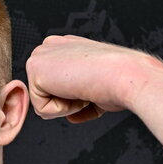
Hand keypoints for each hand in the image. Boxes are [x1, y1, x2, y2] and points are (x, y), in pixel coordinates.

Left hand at [25, 35, 162, 123]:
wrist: (127, 76)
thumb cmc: (120, 80)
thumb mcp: (97, 90)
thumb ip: (80, 99)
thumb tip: (71, 116)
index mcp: (65, 47)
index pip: (55, 86)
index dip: (76, 97)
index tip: (93, 84)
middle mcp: (51, 47)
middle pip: (45, 95)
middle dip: (67, 102)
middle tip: (88, 87)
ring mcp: (41, 55)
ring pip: (42, 103)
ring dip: (66, 106)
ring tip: (83, 88)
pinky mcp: (35, 69)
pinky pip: (42, 109)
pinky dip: (62, 109)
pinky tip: (77, 90)